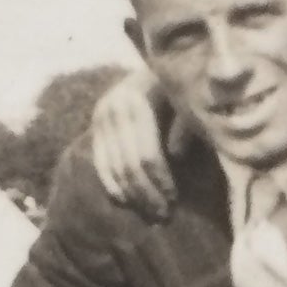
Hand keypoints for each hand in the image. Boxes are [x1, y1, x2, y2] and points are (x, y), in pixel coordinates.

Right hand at [89, 65, 181, 217]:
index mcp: (138, 99)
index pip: (147, 154)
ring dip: (133, 196)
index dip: (161, 182)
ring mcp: (101, 116)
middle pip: (128, 165)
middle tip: (164, 216)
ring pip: (113, 169)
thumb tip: (175, 153)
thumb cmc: (184, 91)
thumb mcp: (190, 104)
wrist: (159, 70)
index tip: (174, 200)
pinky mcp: (96, 125)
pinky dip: (115, 187)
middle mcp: (114, 106)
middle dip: (147, 194)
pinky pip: (101, 164)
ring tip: (153, 215)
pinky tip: (129, 203)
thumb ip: (186, 125)